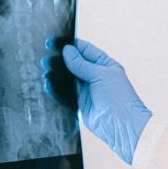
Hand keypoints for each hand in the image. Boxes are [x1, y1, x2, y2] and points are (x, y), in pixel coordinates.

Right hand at [41, 38, 151, 164]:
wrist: (122, 126)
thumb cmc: (118, 98)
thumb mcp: (100, 75)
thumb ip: (81, 64)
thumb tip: (67, 50)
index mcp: (104, 64)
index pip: (84, 49)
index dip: (69, 45)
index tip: (53, 42)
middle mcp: (95, 75)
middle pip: (74, 63)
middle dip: (60, 60)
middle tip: (46, 58)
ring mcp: (88, 90)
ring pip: (68, 78)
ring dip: (56, 74)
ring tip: (45, 70)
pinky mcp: (81, 103)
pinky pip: (66, 93)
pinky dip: (56, 89)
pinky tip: (48, 84)